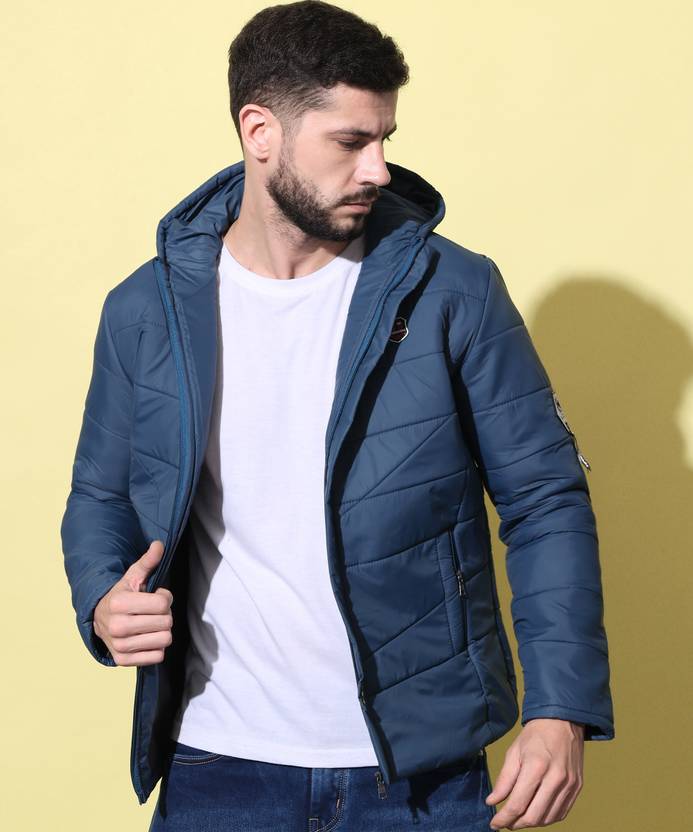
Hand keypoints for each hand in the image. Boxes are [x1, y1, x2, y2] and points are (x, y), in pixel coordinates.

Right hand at [93, 540, 172, 665]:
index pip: (163, 604)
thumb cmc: (121, 595)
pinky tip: (145, 638)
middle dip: (164, 615)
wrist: (99, 619)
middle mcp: (117, 626)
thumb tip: (159, 544)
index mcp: (119, 603)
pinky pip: (158, 656)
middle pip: (166, 622)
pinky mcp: (123, 661)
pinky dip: (156, 648)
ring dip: (162, 631)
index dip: (164, 598)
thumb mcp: (132, 576)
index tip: (155, 597)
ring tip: (149, 624)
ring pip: (165, 640)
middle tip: (152, 612)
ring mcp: (119, 646)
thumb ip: (148, 561)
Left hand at [486, 718, 584, 828]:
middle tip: (506, 822)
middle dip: (516, 824)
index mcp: (536, 766)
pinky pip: (561, 813)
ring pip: (547, 818)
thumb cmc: (536, 735)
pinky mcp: (577, 787)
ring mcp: (569, 785)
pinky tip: (536, 813)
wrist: (562, 721)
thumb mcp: (514, 752)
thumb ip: (504, 780)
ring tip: (518, 818)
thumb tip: (492, 801)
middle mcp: (555, 778)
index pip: (518, 803)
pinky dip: (546, 819)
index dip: (504, 818)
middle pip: (533, 816)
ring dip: (531, 823)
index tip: (494, 823)